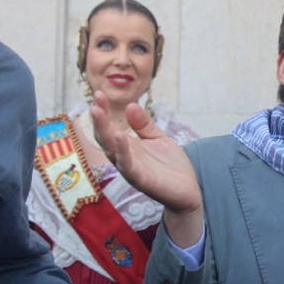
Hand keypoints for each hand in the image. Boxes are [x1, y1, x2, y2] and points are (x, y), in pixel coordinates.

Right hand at [89, 97, 203, 245]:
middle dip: (98, 119)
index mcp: (127, 148)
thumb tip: (130, 105)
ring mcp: (131, 169)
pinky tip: (120, 136)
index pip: (109, 128)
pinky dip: (122, 151)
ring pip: (111, 150)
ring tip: (97, 112)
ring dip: (103, 131)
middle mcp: (124, 158)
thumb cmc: (171, 166)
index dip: (103, 111)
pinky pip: (128, 165)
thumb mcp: (158, 139)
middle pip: (105, 138)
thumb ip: (143, 124)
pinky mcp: (141, 180)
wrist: (190, 189)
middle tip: (94, 101)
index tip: (99, 94)